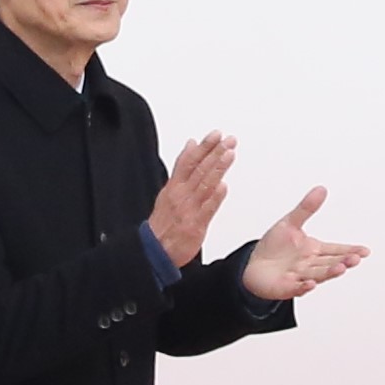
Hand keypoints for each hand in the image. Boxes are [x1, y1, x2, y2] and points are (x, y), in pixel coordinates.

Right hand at [148, 132, 236, 267]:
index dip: (203, 147)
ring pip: (204, 185)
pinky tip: (223, 186)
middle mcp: (182, 195)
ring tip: (229, 154)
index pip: (189, 161)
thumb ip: (183, 167)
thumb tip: (191, 145)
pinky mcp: (196, 225)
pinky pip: (207, 209)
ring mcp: (189, 209)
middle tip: (228, 140)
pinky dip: (214, 197)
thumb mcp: (170, 189)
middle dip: (214, 152)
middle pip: (198, 169)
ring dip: (217, 168)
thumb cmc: (165, 221)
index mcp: (175, 186)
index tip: (215, 135)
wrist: (155, 249)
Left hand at [241, 188, 368, 302]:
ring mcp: (300, 277)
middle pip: (330, 263)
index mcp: (314, 249)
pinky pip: (297, 288)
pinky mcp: (287, 287)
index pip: (336, 250)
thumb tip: (321, 189)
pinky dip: (304, 287)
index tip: (364, 251)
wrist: (253, 267)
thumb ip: (306, 208)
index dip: (350, 250)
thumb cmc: (273, 247)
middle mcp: (310, 264)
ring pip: (318, 275)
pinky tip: (311, 284)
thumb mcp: (290, 223)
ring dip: (330, 273)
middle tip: (356, 259)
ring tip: (341, 268)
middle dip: (344, 261)